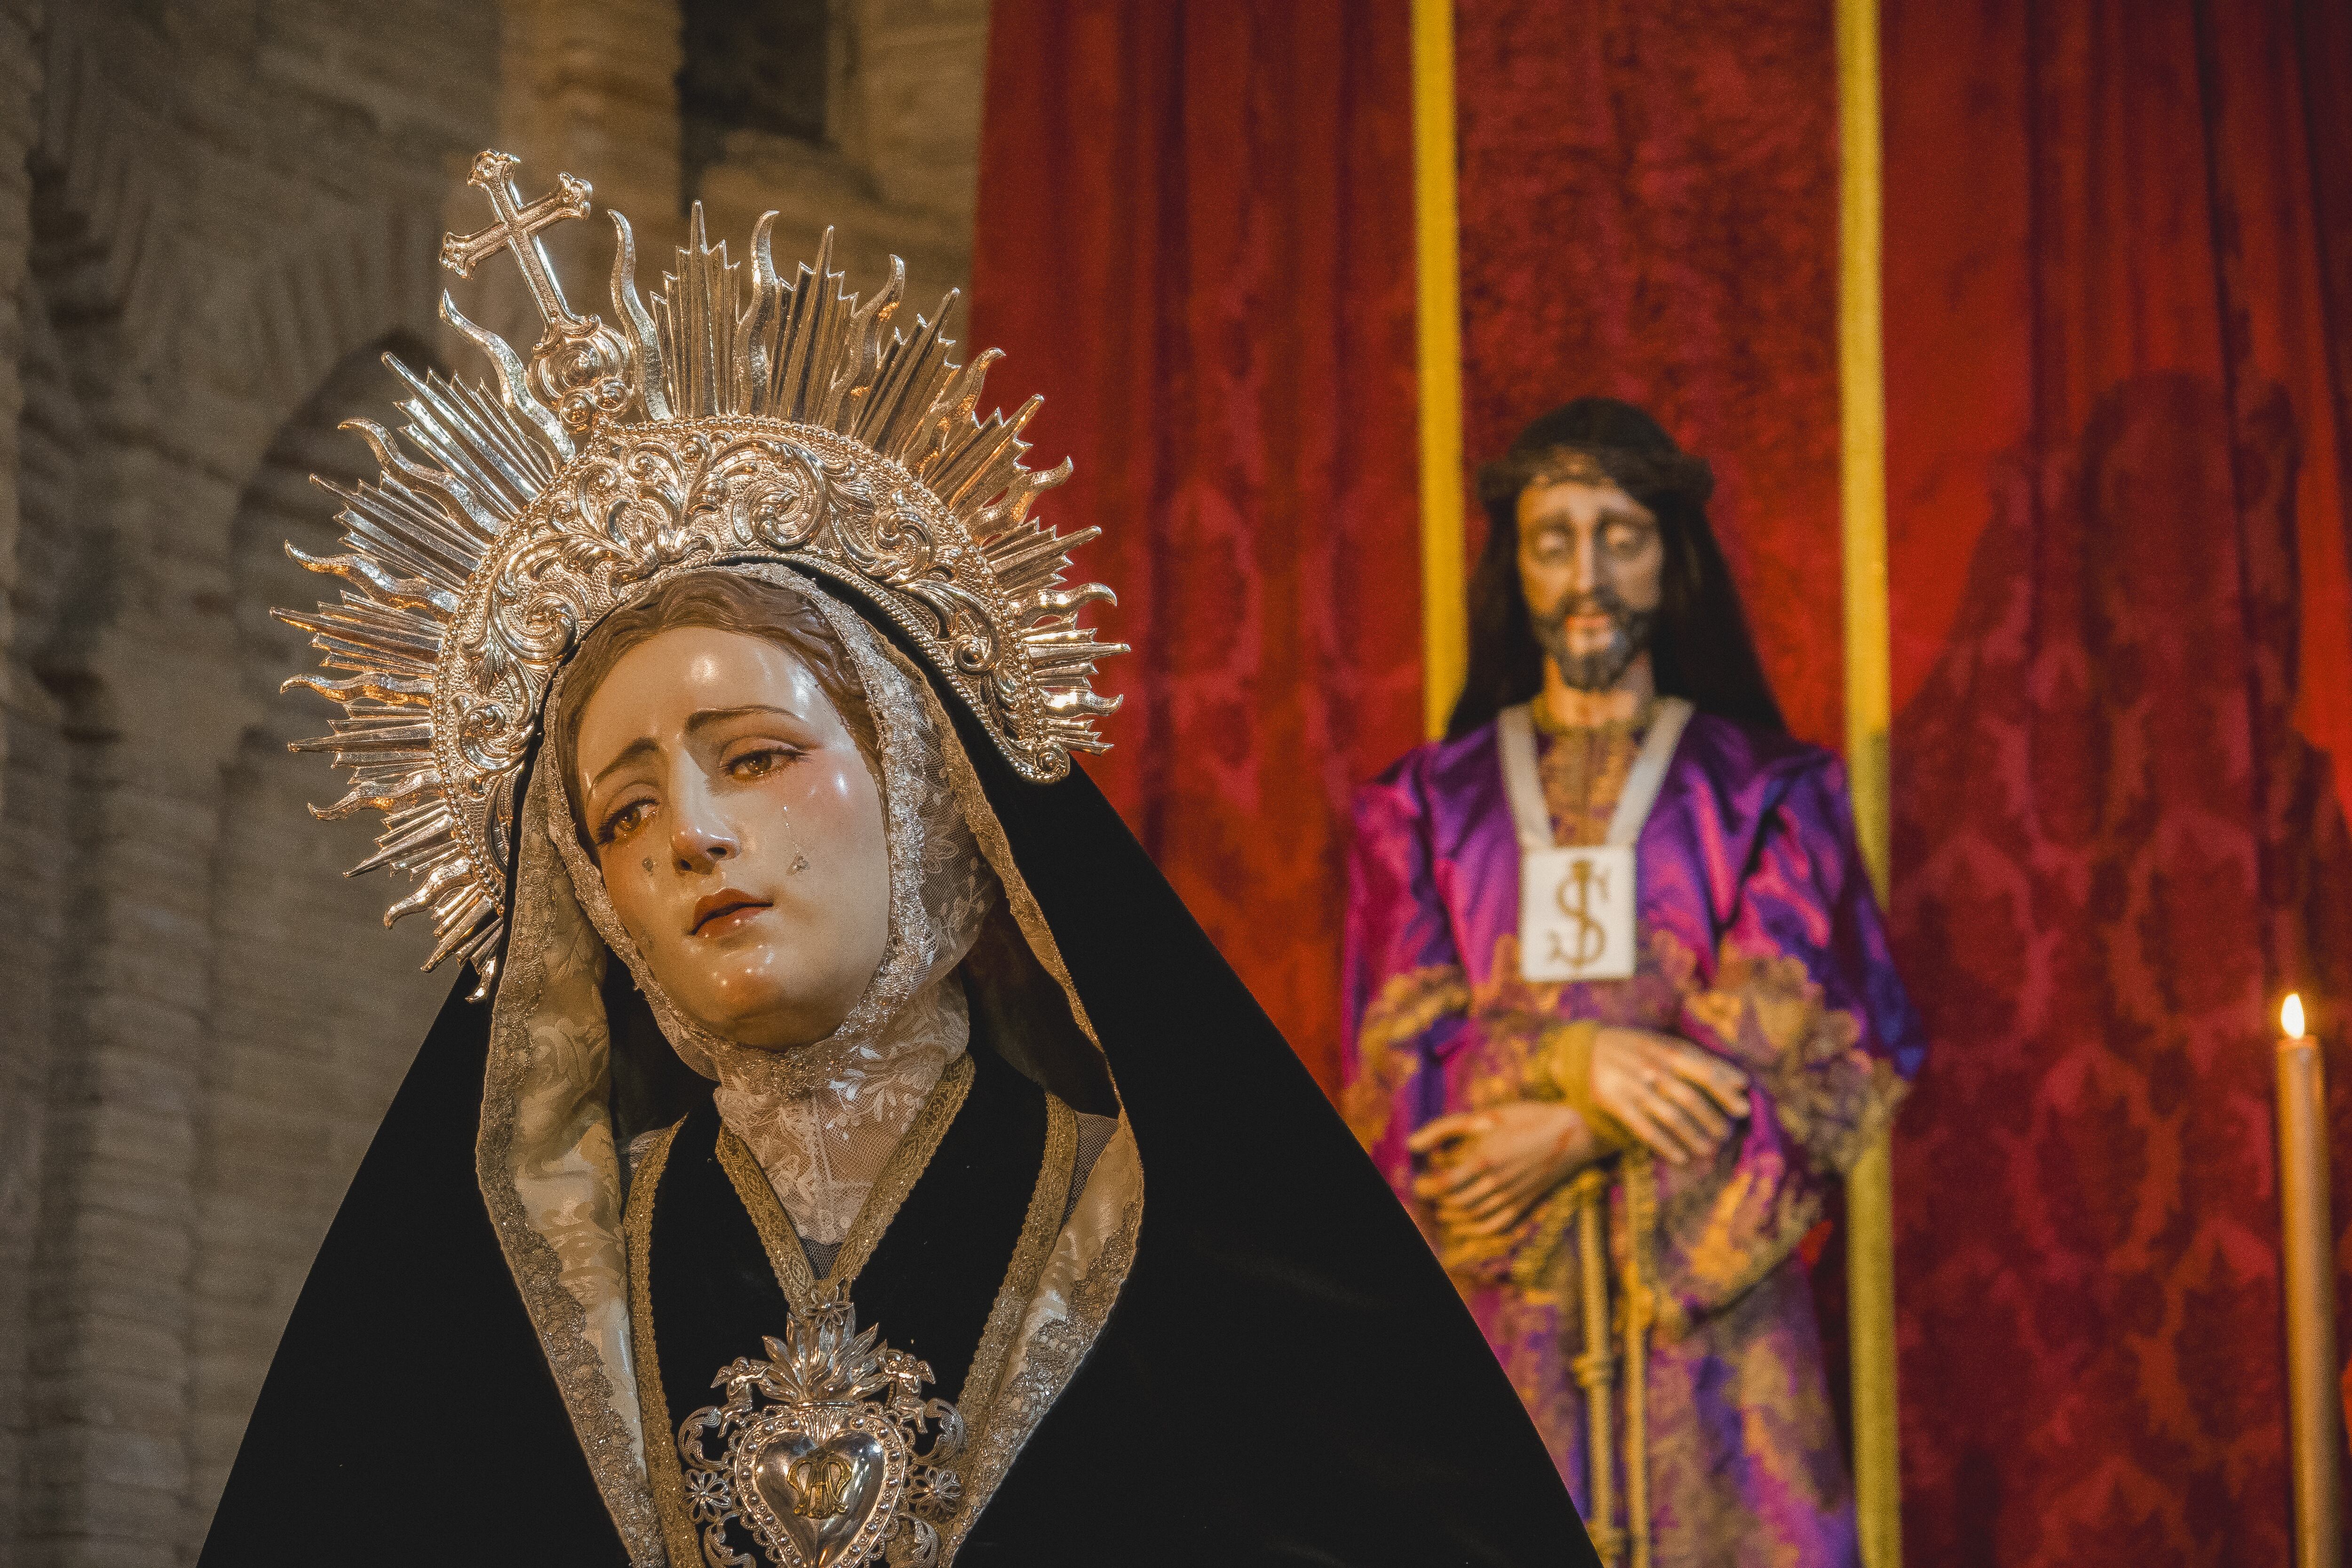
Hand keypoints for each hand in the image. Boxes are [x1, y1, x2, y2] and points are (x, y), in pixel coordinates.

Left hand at [1406, 1101, 1600, 1237]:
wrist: (1572, 1133)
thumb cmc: (1527, 1118)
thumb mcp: (1485, 1116)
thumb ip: (1444, 1128)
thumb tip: (1411, 1143)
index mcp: (1485, 1160)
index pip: (1444, 1185)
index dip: (1425, 1188)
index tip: (1417, 1184)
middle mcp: (1497, 1184)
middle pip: (1455, 1202)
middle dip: (1435, 1201)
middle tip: (1425, 1194)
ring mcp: (1512, 1197)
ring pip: (1472, 1216)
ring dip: (1451, 1215)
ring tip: (1440, 1207)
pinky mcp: (1524, 1204)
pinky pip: (1495, 1225)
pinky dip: (1475, 1230)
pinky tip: (1463, 1224)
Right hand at [1589, 1026, 1748, 1165]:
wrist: (1587, 1049)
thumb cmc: (1638, 1048)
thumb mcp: (1666, 1044)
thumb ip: (1702, 1061)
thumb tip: (1742, 1082)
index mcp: (1667, 1051)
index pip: (1704, 1072)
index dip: (1726, 1091)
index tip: (1744, 1109)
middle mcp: (1652, 1069)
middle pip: (1689, 1098)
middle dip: (1711, 1119)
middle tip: (1726, 1135)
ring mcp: (1633, 1087)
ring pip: (1669, 1117)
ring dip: (1692, 1137)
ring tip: (1709, 1151)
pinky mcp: (1616, 1104)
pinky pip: (1644, 1129)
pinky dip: (1664, 1146)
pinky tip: (1681, 1159)